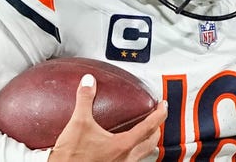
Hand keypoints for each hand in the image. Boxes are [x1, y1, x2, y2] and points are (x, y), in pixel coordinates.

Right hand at [48, 74, 164, 161]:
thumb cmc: (73, 155)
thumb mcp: (79, 123)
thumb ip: (85, 99)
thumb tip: (88, 82)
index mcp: (123, 145)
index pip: (149, 127)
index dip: (159, 114)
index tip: (163, 105)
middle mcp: (126, 158)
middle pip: (151, 142)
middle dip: (156, 128)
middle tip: (156, 117)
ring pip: (143, 153)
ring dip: (147, 141)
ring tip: (144, 131)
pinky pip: (132, 159)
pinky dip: (135, 150)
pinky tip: (125, 146)